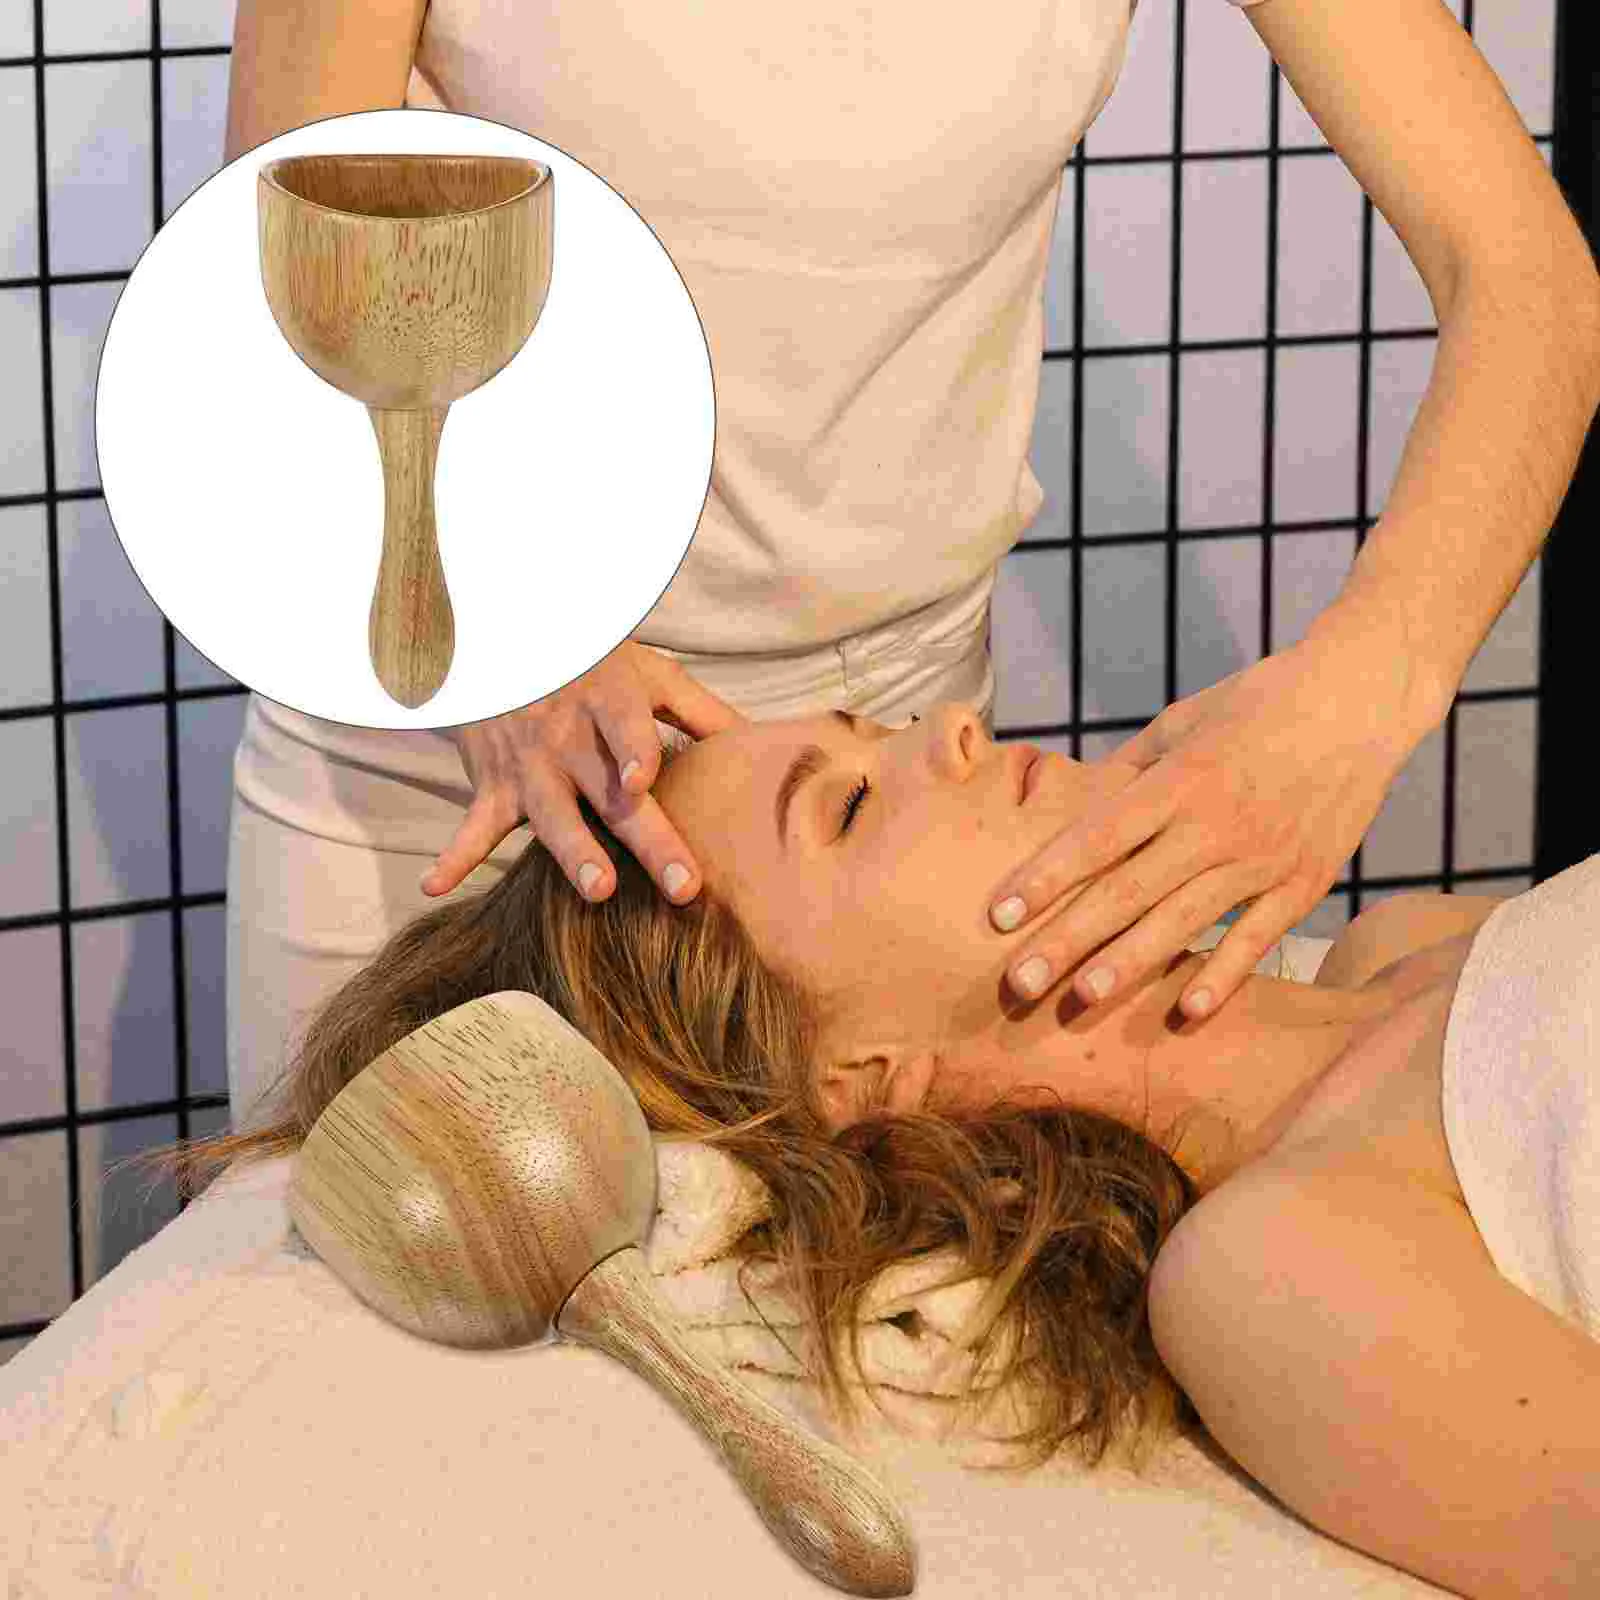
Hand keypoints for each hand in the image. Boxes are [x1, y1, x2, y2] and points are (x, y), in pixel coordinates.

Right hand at [421, 642, 745, 902]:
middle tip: (682, 886)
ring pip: (552, 816)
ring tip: (598, 892)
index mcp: (609, 702)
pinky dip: (454, 854)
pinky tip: (435, 886)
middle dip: (646, 841)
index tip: (647, 781)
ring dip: (573, 854)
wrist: (500, 640)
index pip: (626, 727)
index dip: (637, 751)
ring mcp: (528, 765)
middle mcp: (569, 737)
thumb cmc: (589, 663)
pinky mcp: (494, 785)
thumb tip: (759, 744)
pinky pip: (473, 824)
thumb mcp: (646, 670)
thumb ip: (700, 709)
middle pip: (611, 795)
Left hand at [986, 629, 1446, 1021]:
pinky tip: (1184, 1012)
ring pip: (1182, 921)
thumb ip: (1130, 771)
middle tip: (1017, 983)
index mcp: (1178, 779)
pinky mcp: (1305, 882)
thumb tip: (1080, 809)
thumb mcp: (1183, 721)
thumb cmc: (1259, 702)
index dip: (1045, 877)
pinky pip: (1256, 938)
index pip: (1098, 838)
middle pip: (1126, 891)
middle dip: (1066, 941)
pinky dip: (1223, 975)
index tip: (998, 914)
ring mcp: (1262, 857)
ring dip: (1128, 966)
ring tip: (1079, 1000)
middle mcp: (1215, 823)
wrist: (1361, 698)